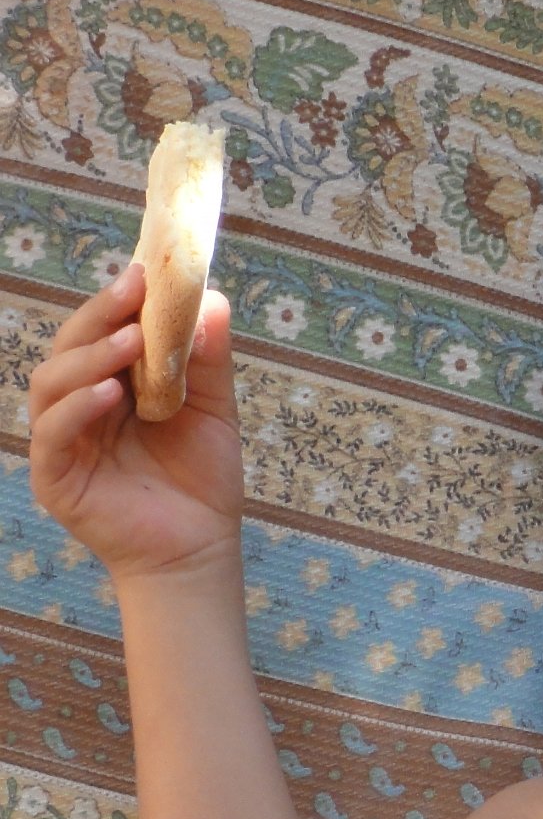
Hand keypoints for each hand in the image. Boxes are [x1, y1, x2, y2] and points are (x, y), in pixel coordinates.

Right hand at [25, 261, 245, 582]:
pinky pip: (54, 433)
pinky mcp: (55, 477)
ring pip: (52, 382)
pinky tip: (111, 395)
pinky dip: (78, 408)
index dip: (119, 300)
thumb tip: (215, 300)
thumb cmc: (203, 479)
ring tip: (130, 343)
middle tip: (135, 289)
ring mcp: (63, 440)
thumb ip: (209, 361)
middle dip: (101, 314)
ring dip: (90, 357)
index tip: (147, 270)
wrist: (201, 549)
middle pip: (72, 346)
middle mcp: (79, 404)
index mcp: (111, 383)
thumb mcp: (215, 411)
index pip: (102, 331)